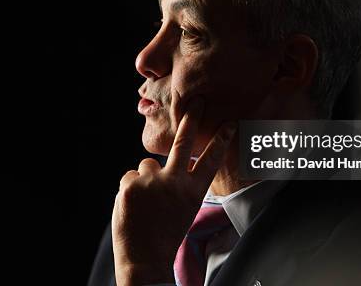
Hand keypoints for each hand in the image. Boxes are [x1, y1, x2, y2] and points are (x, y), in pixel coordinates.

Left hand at [111, 97, 236, 285]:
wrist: (144, 259)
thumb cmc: (165, 235)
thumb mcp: (183, 210)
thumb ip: (176, 184)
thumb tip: (158, 164)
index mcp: (193, 192)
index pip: (210, 161)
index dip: (221, 141)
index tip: (230, 123)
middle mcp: (175, 183)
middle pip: (182, 143)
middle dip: (191, 119)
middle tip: (197, 101)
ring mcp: (152, 182)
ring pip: (147, 165)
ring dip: (145, 179)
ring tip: (146, 205)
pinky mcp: (130, 184)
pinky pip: (130, 176)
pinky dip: (130, 189)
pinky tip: (134, 207)